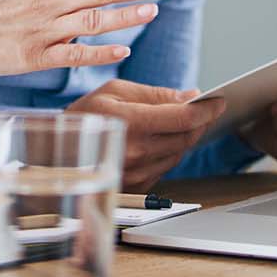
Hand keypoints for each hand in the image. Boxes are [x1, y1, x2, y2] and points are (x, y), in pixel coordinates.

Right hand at [67, 80, 226, 190]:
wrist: (56, 153)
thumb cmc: (84, 115)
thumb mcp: (115, 91)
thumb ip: (155, 94)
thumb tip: (190, 96)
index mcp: (130, 123)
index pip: (182, 117)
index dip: (206, 109)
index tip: (219, 100)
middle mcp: (136, 151)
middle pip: (186, 137)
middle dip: (201, 121)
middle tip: (207, 108)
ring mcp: (137, 172)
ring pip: (180, 153)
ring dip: (189, 136)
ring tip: (189, 120)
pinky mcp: (138, 185)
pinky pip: (167, 166)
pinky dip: (173, 150)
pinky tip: (169, 137)